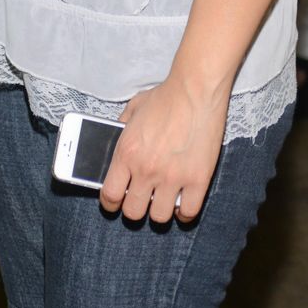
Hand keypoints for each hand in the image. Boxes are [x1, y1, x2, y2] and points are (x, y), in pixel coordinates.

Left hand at [100, 75, 228, 223]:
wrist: (195, 90)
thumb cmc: (164, 97)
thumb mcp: (133, 109)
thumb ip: (121, 130)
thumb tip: (115, 146)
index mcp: (127, 152)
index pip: (110, 195)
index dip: (110, 203)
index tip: (114, 203)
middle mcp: (146, 169)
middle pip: (133, 212)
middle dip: (133, 208)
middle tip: (140, 199)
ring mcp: (173, 177)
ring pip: (159, 217)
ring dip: (159, 210)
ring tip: (161, 199)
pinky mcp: (198, 180)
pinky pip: (188, 212)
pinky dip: (184, 212)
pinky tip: (182, 202)